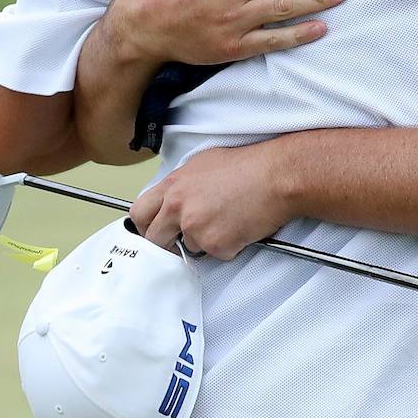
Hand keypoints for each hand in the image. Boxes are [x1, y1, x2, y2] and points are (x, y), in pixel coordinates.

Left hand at [131, 144, 289, 258]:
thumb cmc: (249, 166)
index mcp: (174, 185)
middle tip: (186, 238)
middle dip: (168, 243)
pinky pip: (216, 254)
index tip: (153, 231)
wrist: (276, 176)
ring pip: (190, 247)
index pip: (140, 212)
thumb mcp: (204, 164)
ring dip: (206, 241)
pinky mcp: (215, 244)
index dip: (145, 226)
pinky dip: (229, 246)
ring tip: (228, 219)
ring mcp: (195, 227)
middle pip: (156, 239)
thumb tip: (175, 199)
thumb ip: (182, 185)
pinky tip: (240, 226)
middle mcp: (178, 207)